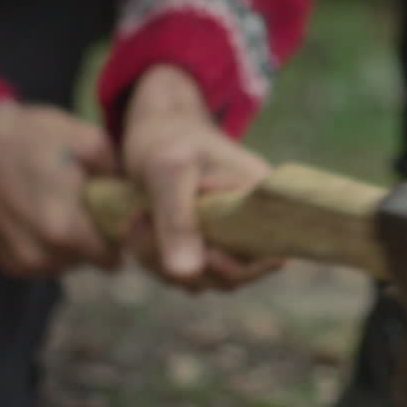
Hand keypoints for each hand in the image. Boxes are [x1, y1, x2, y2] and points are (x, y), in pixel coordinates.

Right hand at [0, 101, 118, 276]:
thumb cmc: (32, 138)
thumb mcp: (88, 140)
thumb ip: (119, 174)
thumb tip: (138, 198)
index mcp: (66, 229)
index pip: (114, 256)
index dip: (119, 236)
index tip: (115, 216)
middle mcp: (45, 255)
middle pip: (92, 261)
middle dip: (95, 238)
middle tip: (85, 206)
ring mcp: (25, 263)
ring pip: (69, 265)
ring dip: (71, 245)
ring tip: (59, 208)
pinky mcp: (9, 265)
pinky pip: (44, 265)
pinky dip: (48, 247)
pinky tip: (38, 217)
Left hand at [120, 65, 283, 292]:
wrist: (154, 126)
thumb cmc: (167, 137)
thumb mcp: (168, 171)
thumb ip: (178, 220)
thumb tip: (186, 274)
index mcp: (260, 202)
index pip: (270, 256)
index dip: (235, 269)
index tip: (194, 250)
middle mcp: (250, 225)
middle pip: (230, 277)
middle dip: (180, 263)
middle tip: (140, 222)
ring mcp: (226, 238)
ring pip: (202, 279)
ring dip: (160, 263)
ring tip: (136, 220)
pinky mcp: (203, 245)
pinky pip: (185, 273)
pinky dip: (156, 261)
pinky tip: (138, 229)